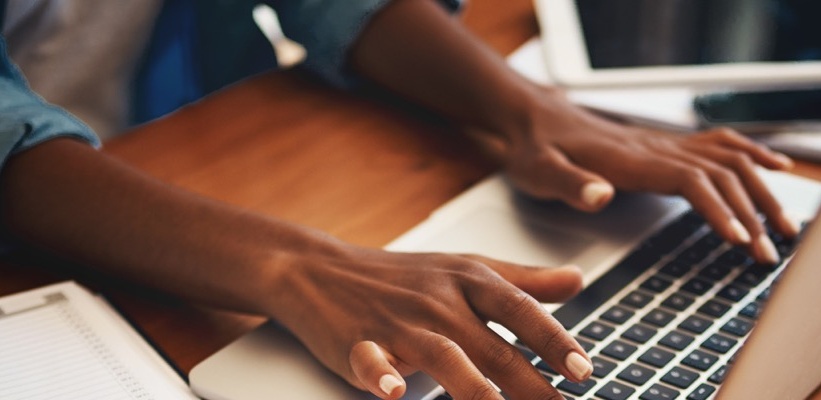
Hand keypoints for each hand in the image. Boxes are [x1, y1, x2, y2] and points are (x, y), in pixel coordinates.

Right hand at [266, 244, 588, 399]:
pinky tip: (394, 393)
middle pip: (491, 344)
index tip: (582, 369)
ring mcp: (398, 323)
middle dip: (529, 381)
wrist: (321, 268)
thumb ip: (522, 281)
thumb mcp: (464, 268)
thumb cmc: (401, 275)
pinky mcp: (358, 342)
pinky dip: (382, 376)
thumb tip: (577, 279)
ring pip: (442, 354)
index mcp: (467, 281)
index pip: (518, 308)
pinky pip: (371, 361)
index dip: (553, 338)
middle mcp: (438, 301)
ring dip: (471, 386)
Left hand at [503, 88, 799, 263]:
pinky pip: (717, 144)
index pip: (688, 179)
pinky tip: (774, 166)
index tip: (740, 239)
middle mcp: (653, 147)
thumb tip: (601, 195)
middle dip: (750, 211)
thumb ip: (569, 184)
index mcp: (628, 159)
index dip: (718, 209)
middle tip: (769, 253)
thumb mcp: (539, 171)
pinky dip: (751, 153)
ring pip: (727, 159)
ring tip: (784, 226)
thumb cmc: (535, 149)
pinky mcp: (662, 145)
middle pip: (719, 173)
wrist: (533, 118)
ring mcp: (661, 143)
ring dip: (759, 190)